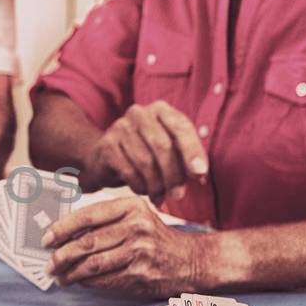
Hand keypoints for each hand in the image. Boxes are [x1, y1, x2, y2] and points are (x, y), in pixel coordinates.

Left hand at [43, 198, 210, 296]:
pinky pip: (105, 280)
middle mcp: (136, 227)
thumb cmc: (155, 236)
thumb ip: (105, 219)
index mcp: (131, 207)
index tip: (46, 239)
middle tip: (49, 263)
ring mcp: (140, 252)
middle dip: (62, 255)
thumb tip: (64, 232)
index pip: (88, 215)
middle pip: (87, 242)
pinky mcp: (141, 274)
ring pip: (93, 264)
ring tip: (59, 276)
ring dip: (70, 273)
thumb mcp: (136, 215)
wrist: (190, 259)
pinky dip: (87, 283)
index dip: (62, 228)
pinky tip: (78, 282)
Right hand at [87, 101, 208, 199]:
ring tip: (160, 197)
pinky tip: (144, 192)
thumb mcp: (170, 149)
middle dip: (174, 175)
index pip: (181, 128)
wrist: (105, 157)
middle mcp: (139, 113)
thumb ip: (187, 157)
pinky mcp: (107, 145)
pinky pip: (129, 171)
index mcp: (161, 109)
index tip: (200, 174)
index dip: (192, 152)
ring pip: (146, 162)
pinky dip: (140, 186)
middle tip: (178, 195)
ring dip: (157, 185)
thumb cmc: (146, 153)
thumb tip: (199, 174)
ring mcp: (120, 127)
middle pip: (163, 146)